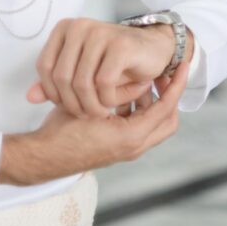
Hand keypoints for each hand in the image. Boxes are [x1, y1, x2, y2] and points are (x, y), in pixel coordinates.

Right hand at [16, 57, 189, 184]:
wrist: (44, 157)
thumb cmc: (63, 133)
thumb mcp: (90, 107)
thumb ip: (117, 95)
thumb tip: (141, 82)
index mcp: (130, 138)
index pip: (166, 109)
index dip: (175, 87)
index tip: (182, 68)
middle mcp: (133, 147)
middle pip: (166, 121)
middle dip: (168, 97)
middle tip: (161, 76)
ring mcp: (126, 149)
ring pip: (153, 124)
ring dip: (151, 103)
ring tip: (142, 82)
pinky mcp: (116, 147)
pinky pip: (137, 126)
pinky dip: (136, 110)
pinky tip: (121, 94)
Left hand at [25, 17, 176, 118]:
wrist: (152, 49)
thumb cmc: (113, 63)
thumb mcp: (81, 71)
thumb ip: (55, 82)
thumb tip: (29, 97)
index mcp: (65, 29)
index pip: (44, 66)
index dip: (52, 92)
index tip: (67, 105)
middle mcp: (79, 26)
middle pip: (62, 77)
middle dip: (73, 104)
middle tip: (86, 114)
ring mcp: (100, 33)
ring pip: (82, 83)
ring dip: (91, 106)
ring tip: (100, 112)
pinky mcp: (120, 46)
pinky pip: (104, 83)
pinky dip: (107, 100)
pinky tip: (113, 103)